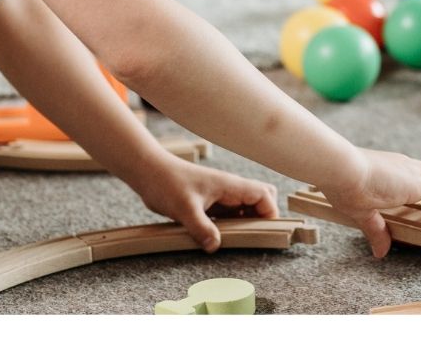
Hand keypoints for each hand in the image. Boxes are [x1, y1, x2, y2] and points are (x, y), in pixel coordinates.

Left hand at [134, 156, 278, 252]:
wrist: (150, 173)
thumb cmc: (168, 184)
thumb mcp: (184, 209)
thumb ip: (201, 228)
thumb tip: (215, 247)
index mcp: (230, 185)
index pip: (264, 195)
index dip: (270, 213)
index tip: (266, 233)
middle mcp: (229, 189)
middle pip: (261, 198)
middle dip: (263, 217)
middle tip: (254, 237)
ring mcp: (220, 195)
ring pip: (246, 207)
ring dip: (247, 222)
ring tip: (240, 241)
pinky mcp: (210, 202)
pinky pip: (230, 213)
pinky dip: (233, 224)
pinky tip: (222, 237)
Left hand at [317, 147, 420, 258]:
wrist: (339, 164)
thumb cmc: (353, 189)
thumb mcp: (365, 215)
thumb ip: (377, 231)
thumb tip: (381, 251)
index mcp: (411, 185)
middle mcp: (409, 169)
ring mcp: (399, 160)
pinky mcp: (389, 157)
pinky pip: (412, 165)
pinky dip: (418, 176)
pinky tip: (407, 187)